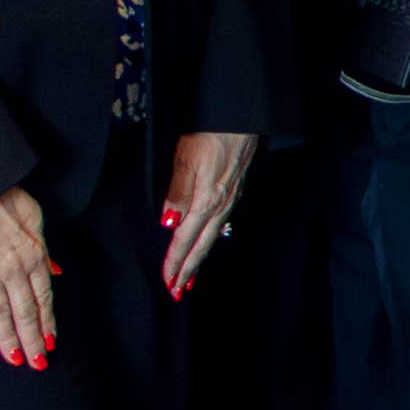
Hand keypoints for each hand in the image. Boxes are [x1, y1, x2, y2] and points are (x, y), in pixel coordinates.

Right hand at [0, 187, 56, 365]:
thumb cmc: (2, 196)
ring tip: (15, 359)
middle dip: (32, 340)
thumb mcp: (35, 216)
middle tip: (38, 363)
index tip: (52, 343)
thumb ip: (46, 247)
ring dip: (8, 340)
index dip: (47, 323)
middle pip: (25, 313)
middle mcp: (12, 270)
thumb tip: (56, 270)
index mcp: (34, 256)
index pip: (43, 299)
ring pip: (0, 315)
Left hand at [157, 130, 258, 298]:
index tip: (167, 281)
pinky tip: (207, 242)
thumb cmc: (211, 133)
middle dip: (188, 270)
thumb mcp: (184, 160)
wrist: (242, 118)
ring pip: (212, 238)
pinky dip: (210, 241)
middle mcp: (220, 205)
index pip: (184, 239)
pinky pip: (220, 225)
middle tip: (177, 291)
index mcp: (205, 200)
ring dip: (199, 259)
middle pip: (202, 246)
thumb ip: (177, 192)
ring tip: (190, 276)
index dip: (175, 262)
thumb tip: (169, 222)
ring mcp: (230, 200)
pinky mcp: (235, 192)